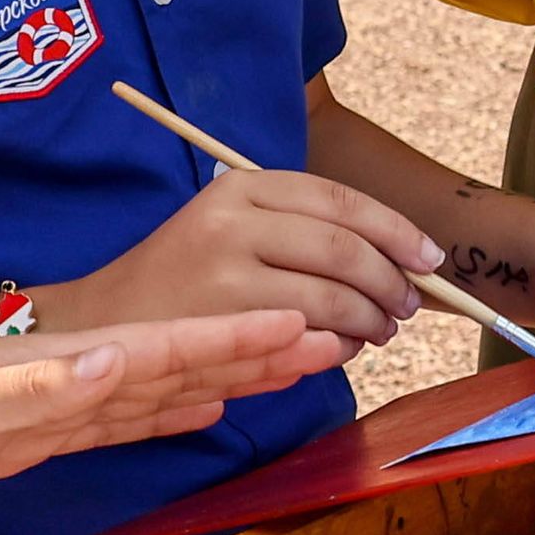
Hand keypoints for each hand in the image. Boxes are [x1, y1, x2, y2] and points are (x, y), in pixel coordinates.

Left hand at [0, 310, 339, 518]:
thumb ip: (26, 394)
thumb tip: (117, 364)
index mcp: (46, 365)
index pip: (158, 348)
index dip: (232, 340)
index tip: (301, 326)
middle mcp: (58, 378)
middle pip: (176, 361)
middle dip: (253, 349)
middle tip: (332, 338)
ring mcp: (44, 407)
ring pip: (158, 389)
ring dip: (226, 375)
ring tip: (292, 361)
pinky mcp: (24, 437)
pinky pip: (120, 422)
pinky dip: (169, 412)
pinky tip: (203, 405)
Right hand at [69, 167, 444, 348]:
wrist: (105, 323)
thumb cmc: (184, 277)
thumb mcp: (232, 227)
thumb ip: (301, 230)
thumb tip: (399, 253)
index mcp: (241, 185)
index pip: (340, 199)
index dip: (395, 229)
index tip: (429, 256)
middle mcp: (233, 219)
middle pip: (345, 247)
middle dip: (391, 281)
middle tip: (408, 305)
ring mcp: (225, 270)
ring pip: (333, 295)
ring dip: (371, 319)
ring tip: (380, 331)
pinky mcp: (223, 322)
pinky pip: (306, 335)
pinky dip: (338, 346)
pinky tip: (342, 350)